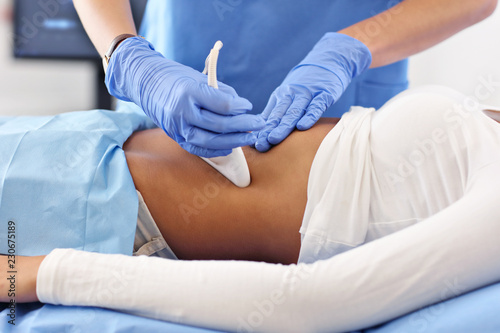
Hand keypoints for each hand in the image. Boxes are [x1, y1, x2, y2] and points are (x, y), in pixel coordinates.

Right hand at [106, 37, 264, 157]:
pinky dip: (216, 151)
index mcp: (189, 92)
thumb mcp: (198, 76)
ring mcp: (177, 127)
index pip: (223, 105)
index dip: (240, 107)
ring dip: (234, 141)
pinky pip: (198, 149)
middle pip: (220, 125)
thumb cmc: (175, 77)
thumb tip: (241, 107)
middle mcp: (182, 112)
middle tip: (259, 124)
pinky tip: (231, 147)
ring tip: (250, 137)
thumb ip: (221, 91)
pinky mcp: (175, 137)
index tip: (249, 106)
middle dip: (244, 126)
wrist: (145, 82)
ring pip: (211, 141)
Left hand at [255, 33, 371, 151]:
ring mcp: (308, 93)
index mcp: (281, 95)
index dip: (262, 131)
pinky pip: (316, 106)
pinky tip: (302, 126)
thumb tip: (257, 129)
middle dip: (268, 131)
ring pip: (294, 112)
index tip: (253, 145)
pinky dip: (309, 116)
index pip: (270, 116)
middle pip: (279, 115)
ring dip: (283, 126)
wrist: (330, 59)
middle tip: (260, 145)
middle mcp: (292, 94)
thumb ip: (275, 111)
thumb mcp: (288, 94)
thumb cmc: (307, 82)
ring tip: (274, 138)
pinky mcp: (324, 93)